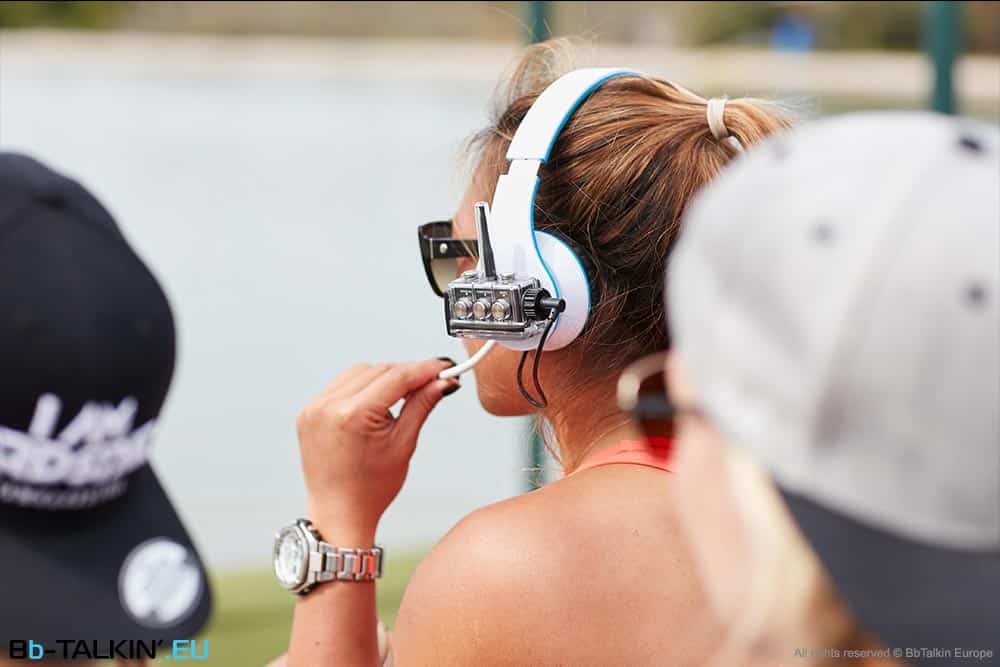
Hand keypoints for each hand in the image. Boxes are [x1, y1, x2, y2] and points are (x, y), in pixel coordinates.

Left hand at [295, 358, 458, 539]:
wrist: (338, 513)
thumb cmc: (371, 488)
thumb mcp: (404, 444)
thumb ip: (422, 405)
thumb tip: (443, 382)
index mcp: (352, 416)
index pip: (396, 377)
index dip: (424, 369)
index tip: (444, 367)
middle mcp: (328, 406)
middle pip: (378, 370)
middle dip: (406, 373)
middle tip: (432, 381)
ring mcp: (314, 408)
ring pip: (359, 373)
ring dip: (384, 378)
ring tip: (402, 398)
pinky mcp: (308, 411)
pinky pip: (341, 385)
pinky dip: (362, 387)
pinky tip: (376, 403)